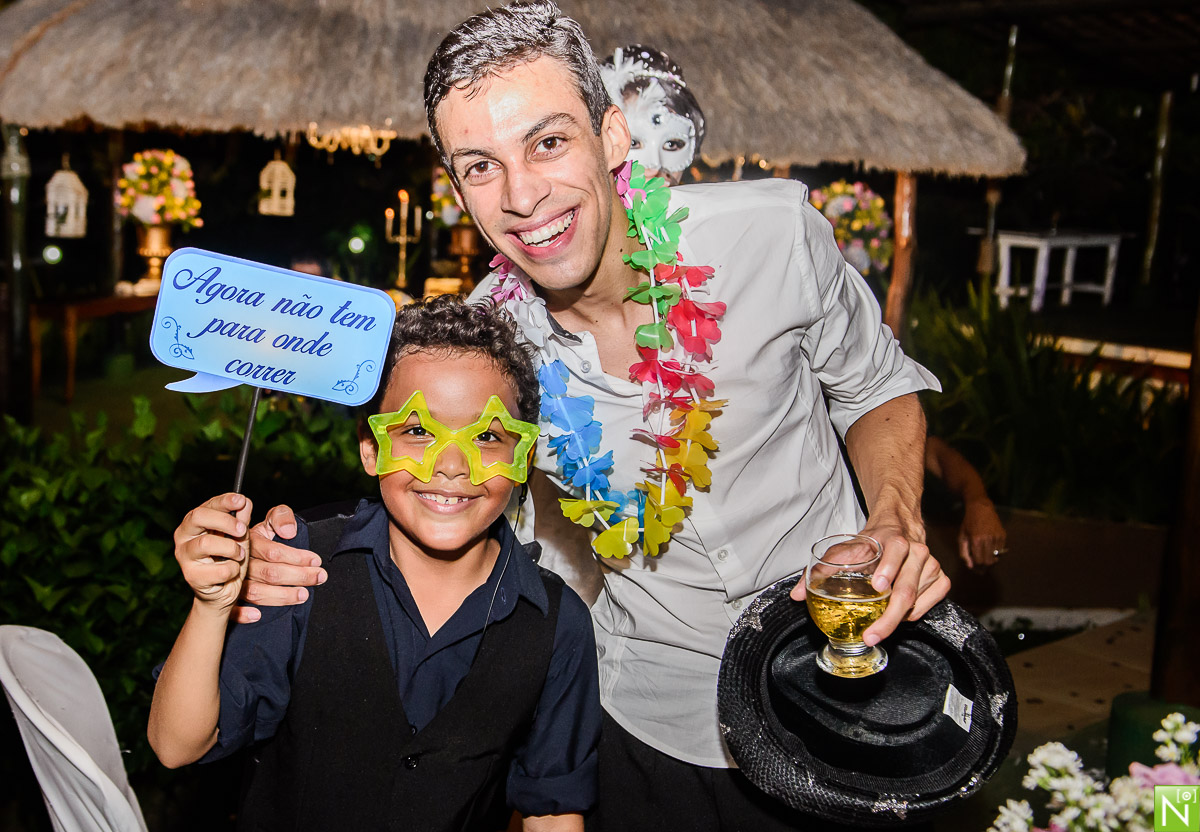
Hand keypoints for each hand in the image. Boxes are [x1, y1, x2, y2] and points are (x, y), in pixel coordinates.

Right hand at [173, 493, 252, 613]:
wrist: (222, 594)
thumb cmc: (229, 560)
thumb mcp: (239, 537)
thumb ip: (241, 520)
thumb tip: (245, 502)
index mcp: (193, 523)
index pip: (207, 505)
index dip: (224, 501)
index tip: (241, 500)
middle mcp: (184, 537)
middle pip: (198, 517)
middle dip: (225, 521)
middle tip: (242, 530)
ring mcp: (184, 557)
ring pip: (207, 543)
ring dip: (231, 549)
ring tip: (239, 555)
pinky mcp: (192, 577)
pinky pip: (219, 569)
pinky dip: (232, 569)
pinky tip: (231, 572)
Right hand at [232, 504, 326, 623]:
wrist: (232, 548)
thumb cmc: (258, 537)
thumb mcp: (269, 521)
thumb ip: (281, 516)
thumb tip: (289, 531)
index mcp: (250, 542)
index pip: (274, 552)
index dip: (297, 557)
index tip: (316, 560)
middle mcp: (240, 563)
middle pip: (270, 574)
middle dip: (299, 576)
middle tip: (320, 577)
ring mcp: (233, 582)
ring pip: (256, 592)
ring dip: (281, 596)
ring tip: (304, 595)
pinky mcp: (228, 598)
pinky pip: (231, 610)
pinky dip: (243, 614)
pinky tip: (258, 616)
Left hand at [790, 523, 949, 644]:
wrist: (898, 527)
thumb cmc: (871, 543)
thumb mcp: (843, 551)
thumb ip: (819, 572)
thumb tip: (796, 596)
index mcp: (893, 540)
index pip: (895, 551)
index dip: (888, 569)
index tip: (878, 586)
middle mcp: (916, 552)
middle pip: (906, 591)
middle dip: (889, 618)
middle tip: (872, 635)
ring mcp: (931, 566)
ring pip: (916, 602)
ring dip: (897, 619)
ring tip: (878, 624)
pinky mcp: (941, 579)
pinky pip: (929, 604)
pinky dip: (914, 614)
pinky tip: (899, 612)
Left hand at [959, 500, 1006, 569]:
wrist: (981, 508)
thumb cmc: (969, 523)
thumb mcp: (962, 537)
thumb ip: (964, 553)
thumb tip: (970, 566)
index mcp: (976, 540)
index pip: (979, 561)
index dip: (977, 566)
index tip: (975, 567)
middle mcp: (988, 539)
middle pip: (989, 561)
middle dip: (984, 565)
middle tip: (981, 564)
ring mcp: (997, 537)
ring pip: (996, 557)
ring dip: (990, 559)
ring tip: (984, 555)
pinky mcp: (1003, 535)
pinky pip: (1001, 550)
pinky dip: (996, 552)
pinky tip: (990, 547)